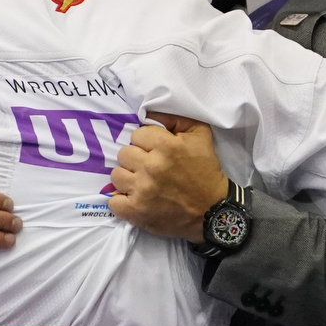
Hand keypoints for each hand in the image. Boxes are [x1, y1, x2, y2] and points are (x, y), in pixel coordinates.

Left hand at [107, 115, 227, 240]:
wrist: (213, 211)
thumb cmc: (206, 171)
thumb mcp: (200, 135)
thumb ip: (175, 118)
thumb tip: (149, 113)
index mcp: (165, 146)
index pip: (137, 135)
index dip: (146, 142)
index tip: (156, 151)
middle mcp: (151, 167)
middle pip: (124, 154)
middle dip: (136, 159)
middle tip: (149, 167)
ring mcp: (142, 191)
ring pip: (116, 175)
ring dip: (127, 178)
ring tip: (141, 183)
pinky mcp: (136, 211)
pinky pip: (113, 203)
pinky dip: (121, 202)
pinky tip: (134, 200)